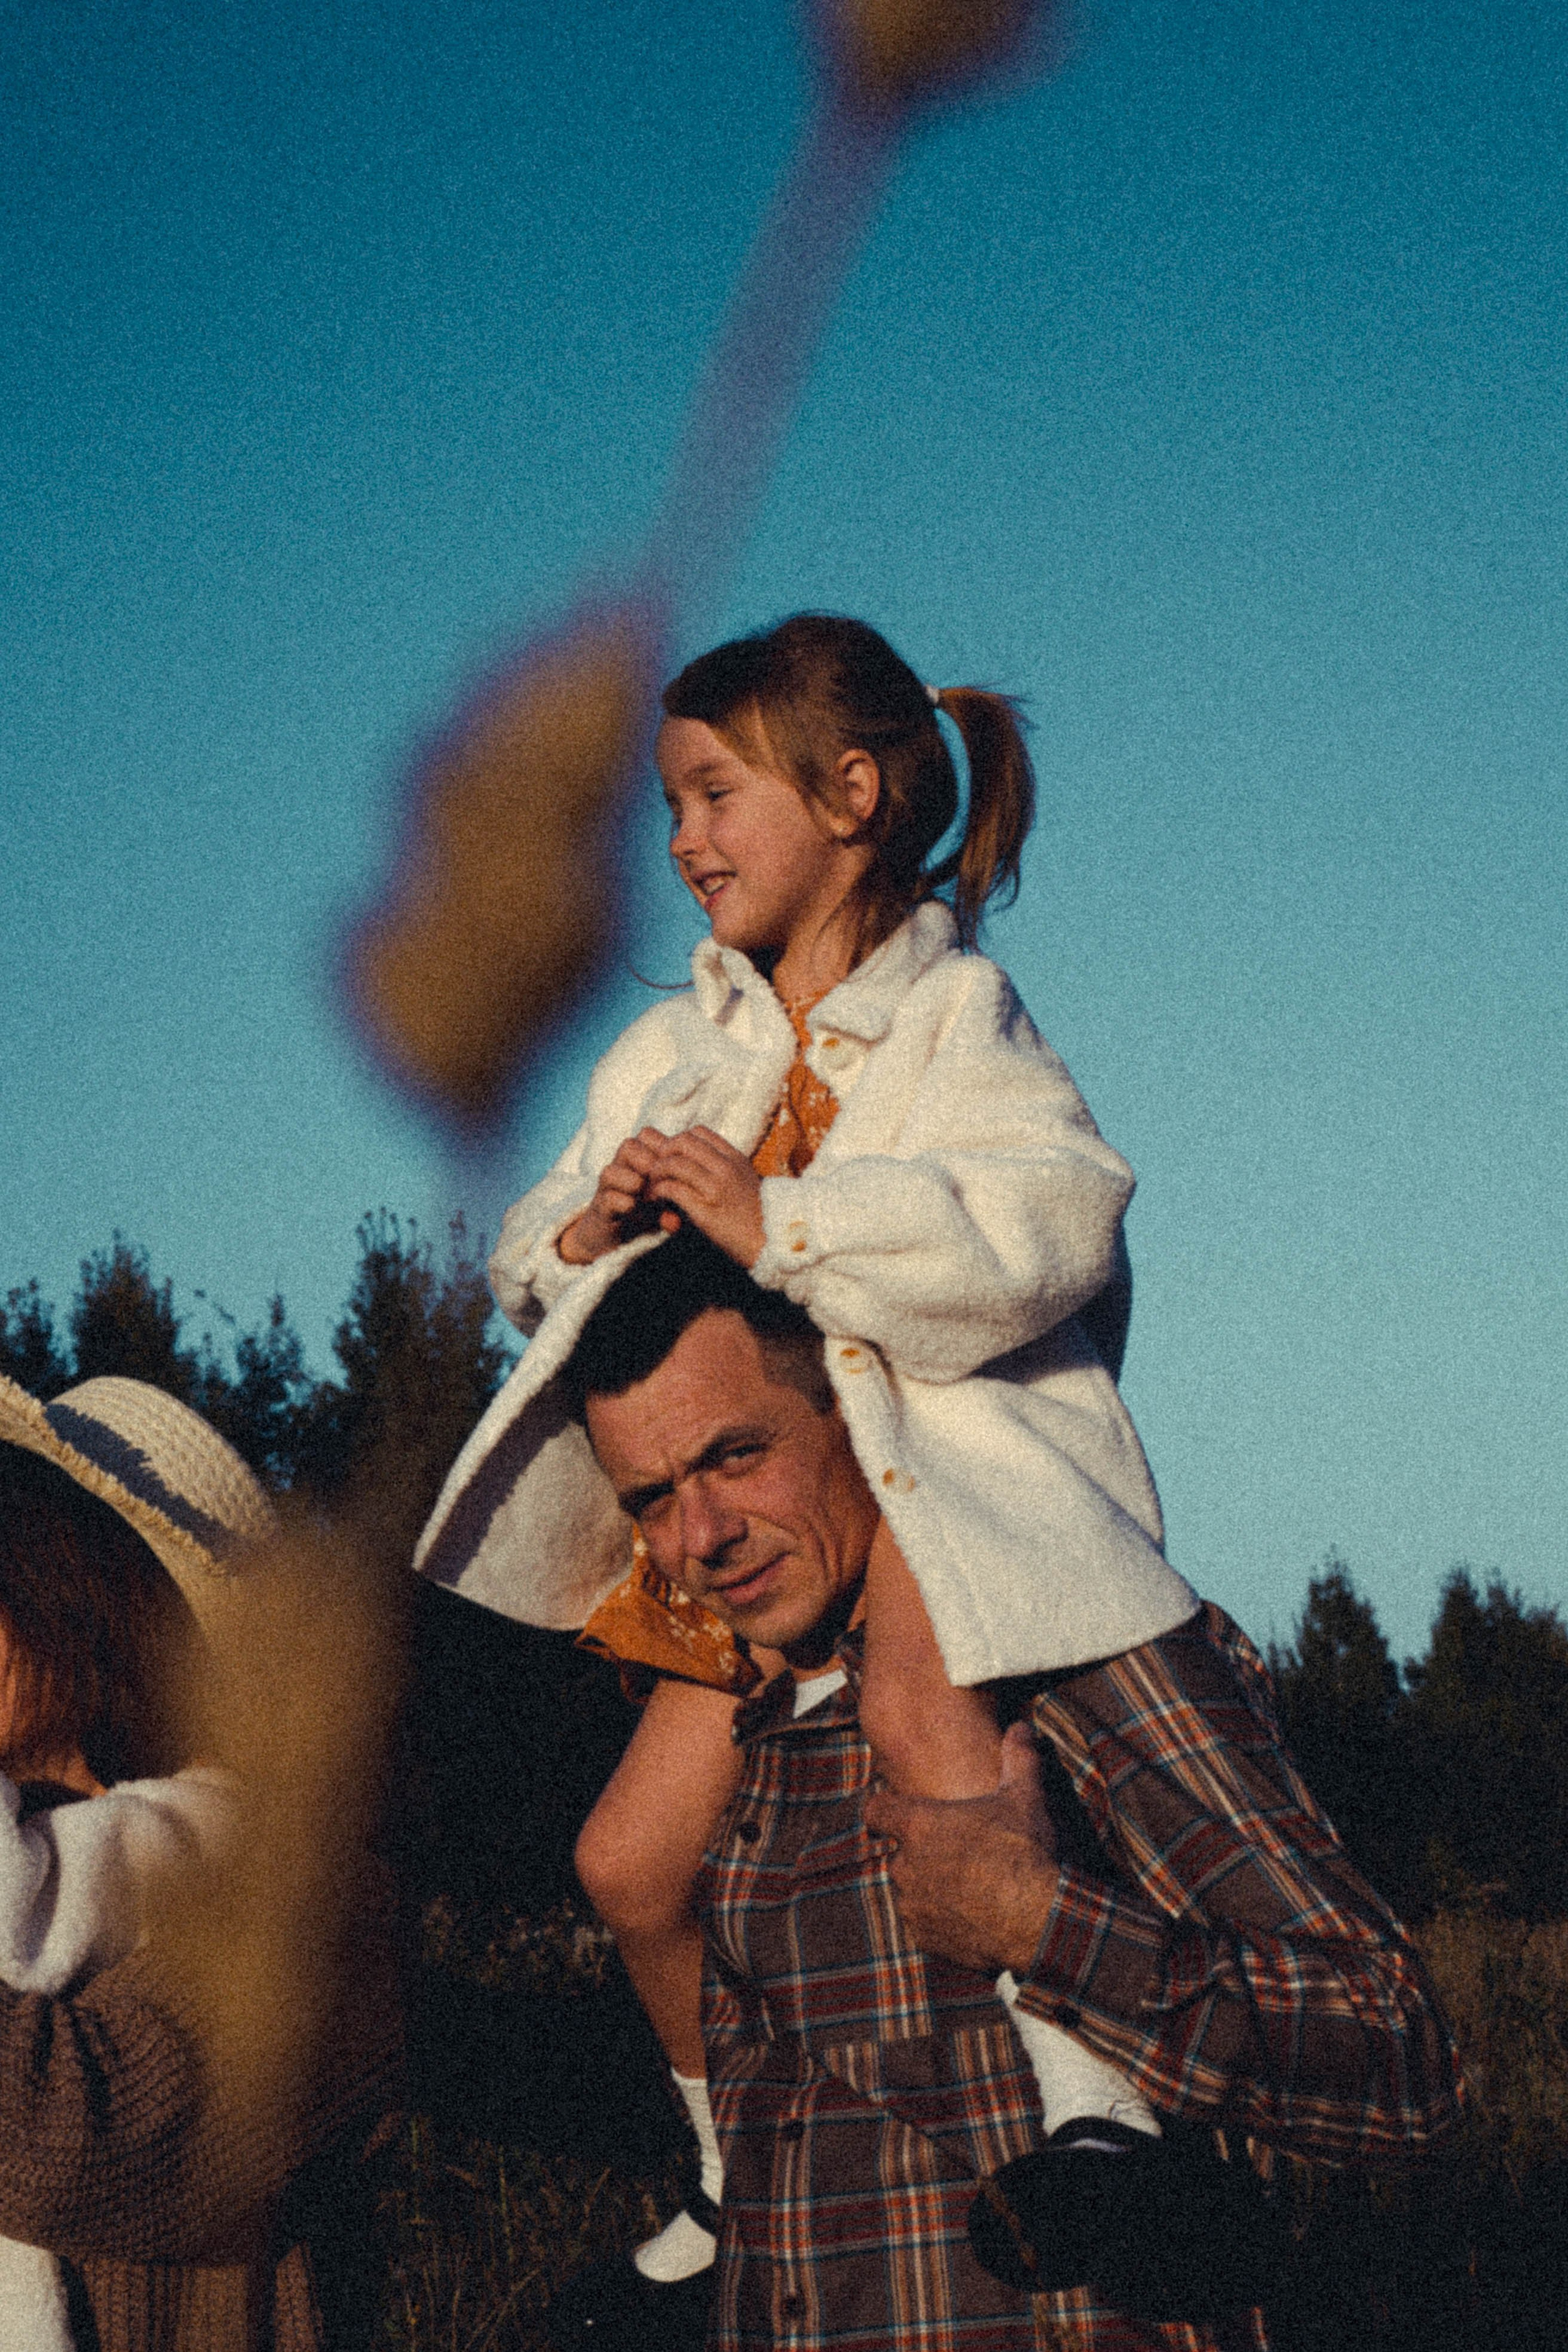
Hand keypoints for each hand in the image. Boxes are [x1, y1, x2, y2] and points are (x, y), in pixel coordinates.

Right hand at [557, 1130, 667, 1263]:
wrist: (617, 1239)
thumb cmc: (648, 1214)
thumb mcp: (668, 1202)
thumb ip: (678, 1201)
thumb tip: (678, 1218)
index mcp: (638, 1159)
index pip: (647, 1135)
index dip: (663, 1147)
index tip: (678, 1168)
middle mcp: (620, 1169)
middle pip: (628, 1146)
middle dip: (649, 1162)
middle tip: (663, 1182)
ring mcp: (607, 1189)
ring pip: (610, 1171)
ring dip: (634, 1182)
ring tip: (650, 1198)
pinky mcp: (600, 1210)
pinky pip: (607, 1199)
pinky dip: (624, 1204)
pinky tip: (637, 1211)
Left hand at [644, 1127, 765, 1268]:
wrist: (773, 1243)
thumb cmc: (756, 1217)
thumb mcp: (745, 1182)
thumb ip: (724, 1169)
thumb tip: (697, 1165)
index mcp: (735, 1159)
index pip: (698, 1132)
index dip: (678, 1141)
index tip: (671, 1157)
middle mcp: (726, 1168)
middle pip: (682, 1142)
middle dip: (663, 1153)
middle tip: (656, 1169)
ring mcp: (717, 1188)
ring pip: (673, 1163)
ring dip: (656, 1173)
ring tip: (652, 1187)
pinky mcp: (706, 1210)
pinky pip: (673, 1189)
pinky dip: (659, 1192)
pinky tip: (658, 1200)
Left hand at [864, 1722, 1060, 1974]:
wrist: (1037, 1921)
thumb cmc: (1025, 1853)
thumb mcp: (1025, 1797)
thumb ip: (1018, 1757)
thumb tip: (1022, 1727)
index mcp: (919, 1825)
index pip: (876, 1811)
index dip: (884, 1809)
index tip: (895, 1811)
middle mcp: (906, 1864)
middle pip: (900, 1853)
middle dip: (922, 1853)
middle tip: (957, 1853)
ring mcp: (913, 1905)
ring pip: (912, 1890)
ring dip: (930, 1887)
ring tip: (969, 1887)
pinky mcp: (925, 1939)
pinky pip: (925, 1925)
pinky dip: (941, 1921)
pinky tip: (972, 1917)